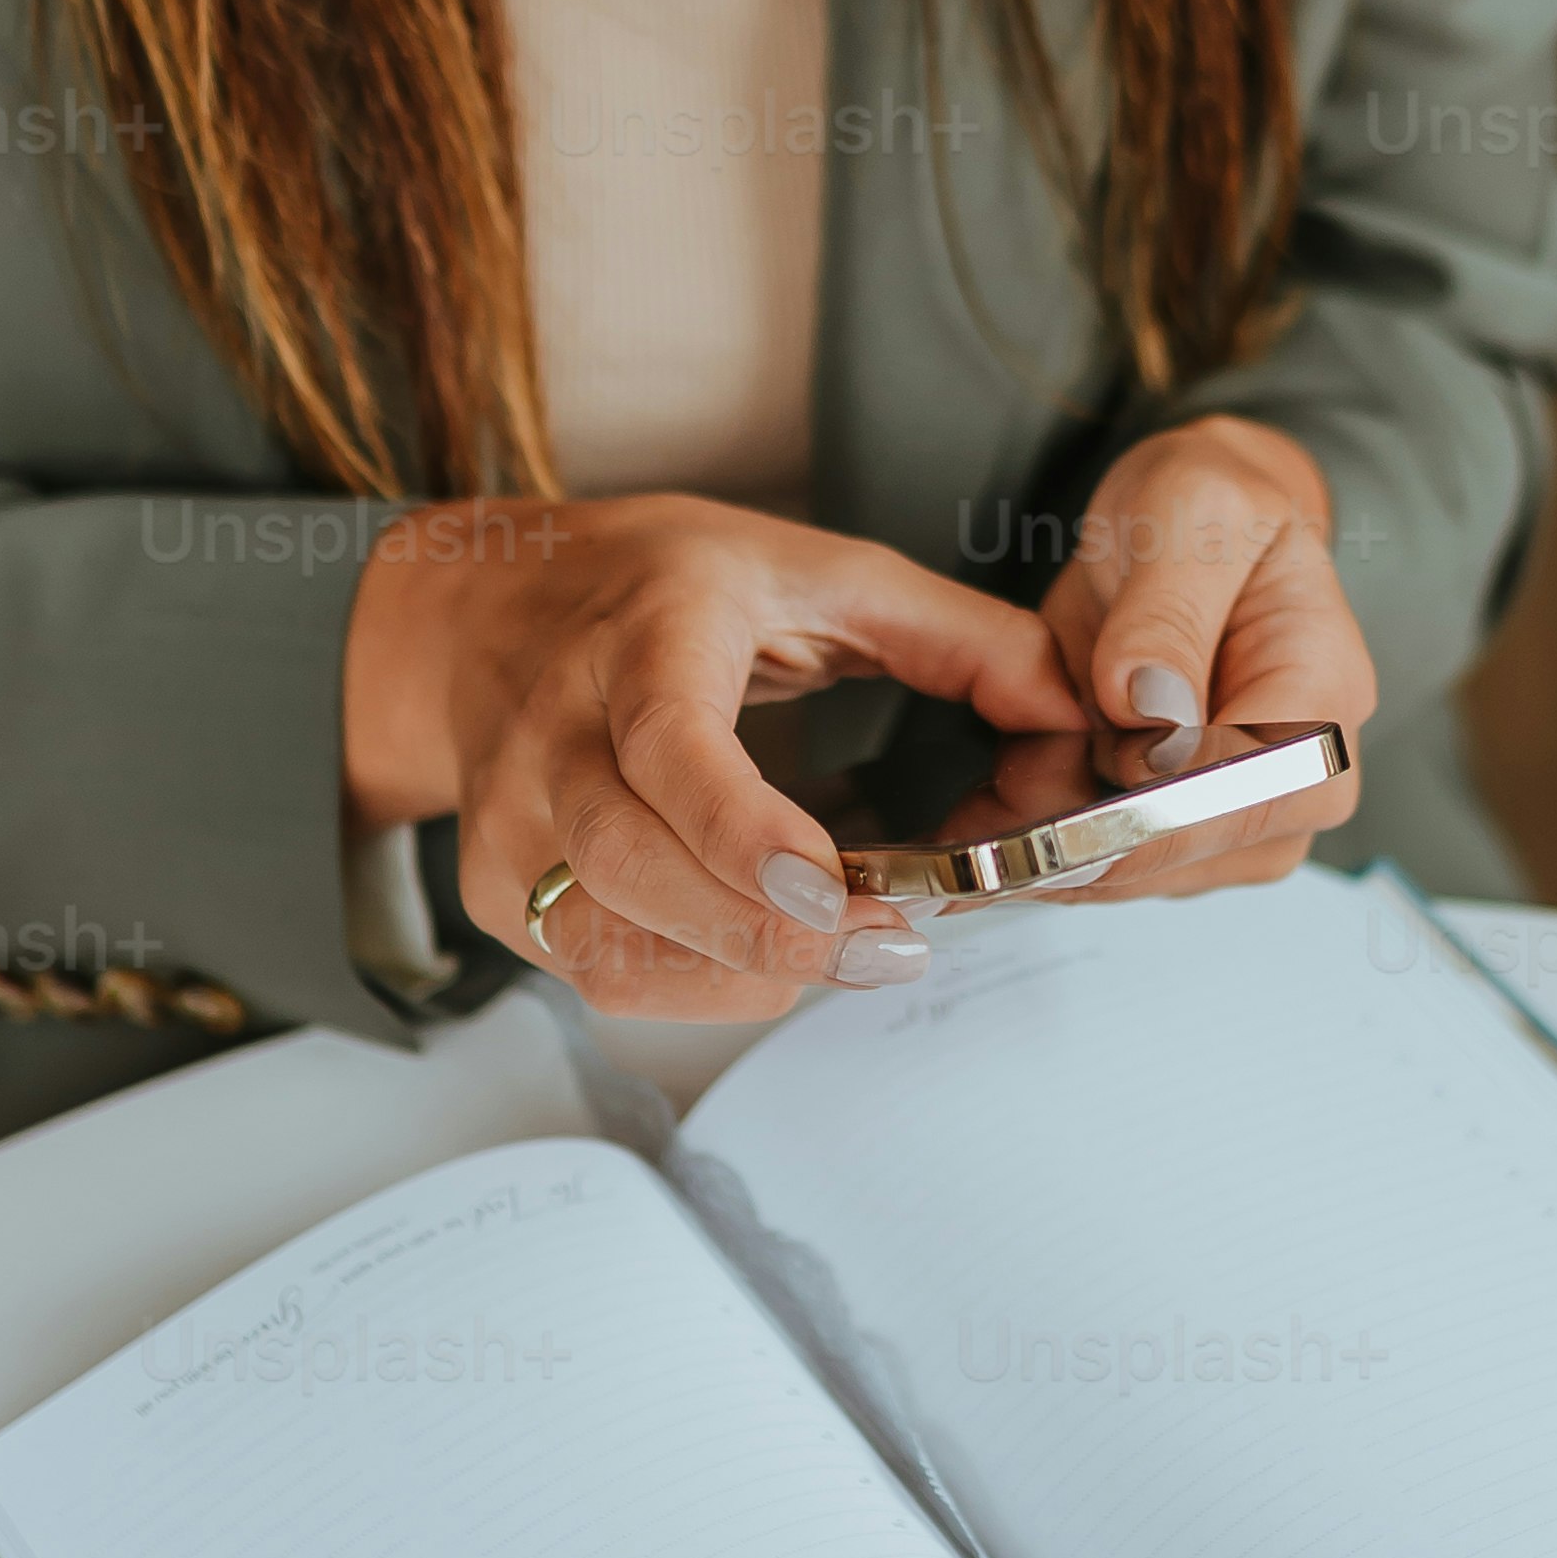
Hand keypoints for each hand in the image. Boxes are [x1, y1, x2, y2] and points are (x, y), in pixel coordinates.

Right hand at [342, 494, 1082, 1017]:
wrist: (480, 610)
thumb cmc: (656, 586)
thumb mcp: (811, 569)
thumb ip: (953, 636)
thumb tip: (1075, 712)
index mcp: (642, 635)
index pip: (667, 746)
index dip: (739, 830)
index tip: (826, 890)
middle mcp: (554, 730)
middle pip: (628, 861)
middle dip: (759, 933)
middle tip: (885, 951)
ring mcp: (511, 818)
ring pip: (604, 937)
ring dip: (734, 974)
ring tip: (848, 960)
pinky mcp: (495, 887)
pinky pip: (595, 971)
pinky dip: (690, 988)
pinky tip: (763, 966)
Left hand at [1040, 417, 1376, 897]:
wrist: (1187, 526)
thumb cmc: (1210, 509)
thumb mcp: (1191, 514)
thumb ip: (1167, 613)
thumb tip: (1148, 710)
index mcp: (1325, 696)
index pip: (1249, 796)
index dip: (1151, 812)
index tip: (1055, 798)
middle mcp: (1295, 777)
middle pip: (1191, 854)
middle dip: (1083, 832)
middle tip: (1002, 779)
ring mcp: (1236, 814)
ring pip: (1136, 875)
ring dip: (1053, 842)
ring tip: (997, 776)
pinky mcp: (1176, 825)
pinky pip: (1104, 864)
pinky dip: (1042, 842)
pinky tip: (993, 806)